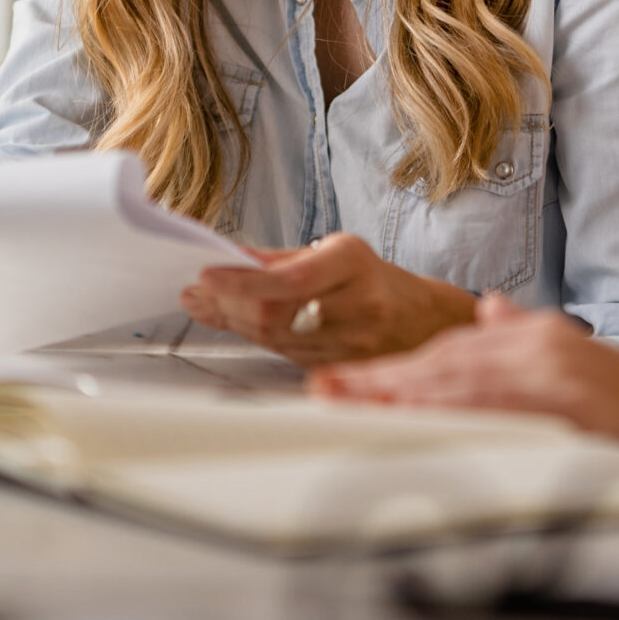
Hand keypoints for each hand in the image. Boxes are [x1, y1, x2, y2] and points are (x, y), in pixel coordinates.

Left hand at [180, 233, 476, 365]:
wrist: (422, 321)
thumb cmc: (371, 278)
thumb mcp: (336, 252)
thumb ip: (282, 259)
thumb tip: (229, 261)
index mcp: (353, 265)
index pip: (291, 279)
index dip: (244, 281)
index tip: (205, 275)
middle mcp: (356, 305)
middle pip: (276, 313)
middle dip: (228, 303)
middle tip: (196, 291)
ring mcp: (350, 343)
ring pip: (274, 337)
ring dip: (233, 320)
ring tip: (205, 302)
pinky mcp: (339, 367)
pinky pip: (284, 353)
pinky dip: (253, 336)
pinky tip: (234, 321)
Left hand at [307, 294, 618, 446]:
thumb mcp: (574, 352)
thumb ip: (524, 331)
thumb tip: (486, 308)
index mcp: (534, 338)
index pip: (451, 350)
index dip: (397, 367)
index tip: (350, 380)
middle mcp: (535, 349)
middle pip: (443, 364)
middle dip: (382, 380)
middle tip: (329, 389)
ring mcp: (548, 377)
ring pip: (457, 385)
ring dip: (401, 395)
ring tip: (353, 403)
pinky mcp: (561, 407)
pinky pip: (491, 412)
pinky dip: (448, 415)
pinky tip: (415, 422)